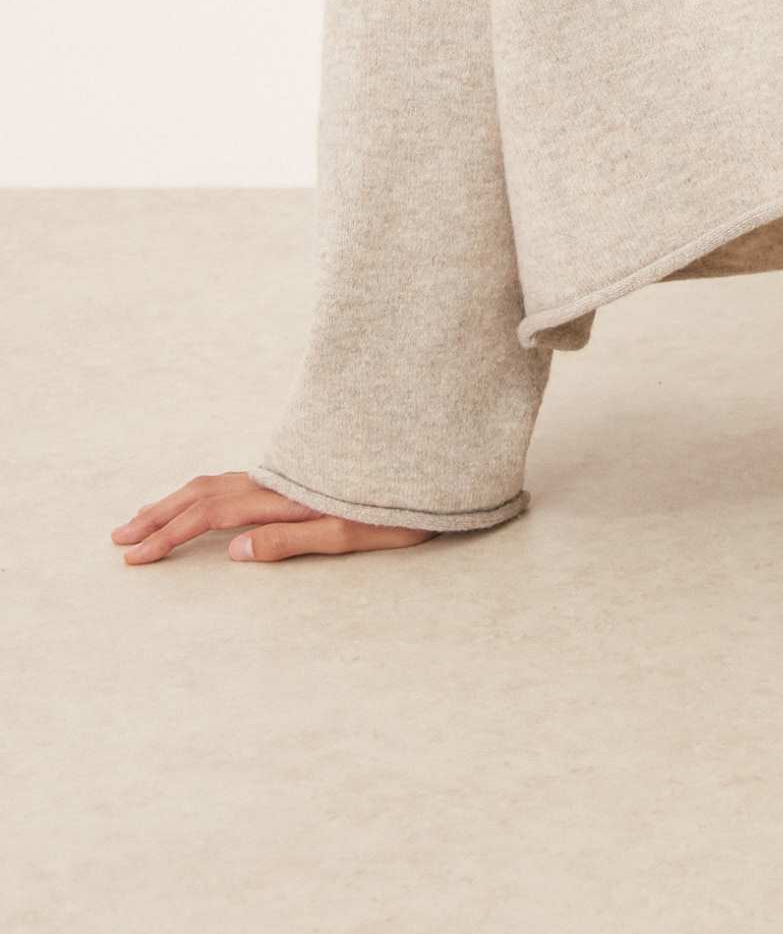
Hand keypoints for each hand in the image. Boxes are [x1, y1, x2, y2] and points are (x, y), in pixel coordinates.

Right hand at [110, 471, 436, 563]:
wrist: (440, 451)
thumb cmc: (405, 501)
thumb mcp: (356, 531)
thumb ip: (294, 540)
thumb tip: (233, 551)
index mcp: (285, 494)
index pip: (210, 515)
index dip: (169, 535)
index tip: (133, 556)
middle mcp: (280, 477)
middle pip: (205, 492)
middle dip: (159, 516)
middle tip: (119, 538)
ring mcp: (289, 470)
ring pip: (219, 481)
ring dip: (178, 501)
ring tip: (145, 518)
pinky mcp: (300, 470)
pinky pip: (238, 478)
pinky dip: (204, 492)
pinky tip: (203, 501)